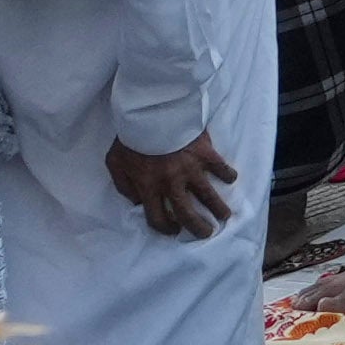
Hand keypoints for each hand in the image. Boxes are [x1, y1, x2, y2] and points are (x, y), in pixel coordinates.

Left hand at [116, 135, 235, 242]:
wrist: (152, 111)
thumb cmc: (130, 137)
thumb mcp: (114, 163)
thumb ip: (124, 186)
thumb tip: (136, 201)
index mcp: (148, 188)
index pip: (157, 218)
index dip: (165, 229)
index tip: (173, 230)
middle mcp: (171, 183)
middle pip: (187, 214)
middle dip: (198, 227)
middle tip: (206, 233)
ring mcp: (191, 169)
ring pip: (208, 196)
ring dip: (218, 208)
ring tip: (225, 216)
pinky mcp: (206, 154)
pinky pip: (221, 168)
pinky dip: (227, 174)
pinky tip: (230, 179)